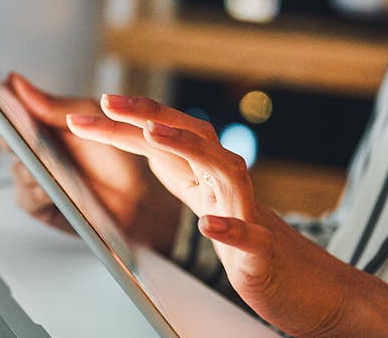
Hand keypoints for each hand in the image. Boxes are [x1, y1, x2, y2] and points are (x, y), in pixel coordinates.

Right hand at [3, 74, 180, 253]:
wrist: (137, 197)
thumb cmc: (117, 156)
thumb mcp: (88, 117)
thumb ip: (51, 105)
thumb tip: (16, 83)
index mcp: (46, 127)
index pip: (14, 113)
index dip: (5, 106)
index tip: (1, 94)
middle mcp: (38, 152)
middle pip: (9, 141)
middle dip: (15, 137)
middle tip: (24, 133)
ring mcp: (38, 178)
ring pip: (17, 169)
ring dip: (34, 168)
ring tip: (55, 168)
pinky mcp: (40, 205)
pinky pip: (26, 197)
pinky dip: (39, 192)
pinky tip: (56, 189)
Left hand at [67, 94, 387, 336]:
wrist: (308, 286)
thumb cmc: (251, 244)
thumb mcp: (205, 199)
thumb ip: (178, 168)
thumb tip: (141, 138)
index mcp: (205, 173)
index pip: (161, 138)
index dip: (121, 124)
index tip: (79, 116)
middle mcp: (227, 183)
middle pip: (191, 135)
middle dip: (148, 114)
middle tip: (107, 102)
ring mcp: (248, 212)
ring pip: (223, 169)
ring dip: (188, 148)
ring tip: (152, 136)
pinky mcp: (264, 251)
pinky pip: (249, 236)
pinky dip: (230, 228)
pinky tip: (208, 227)